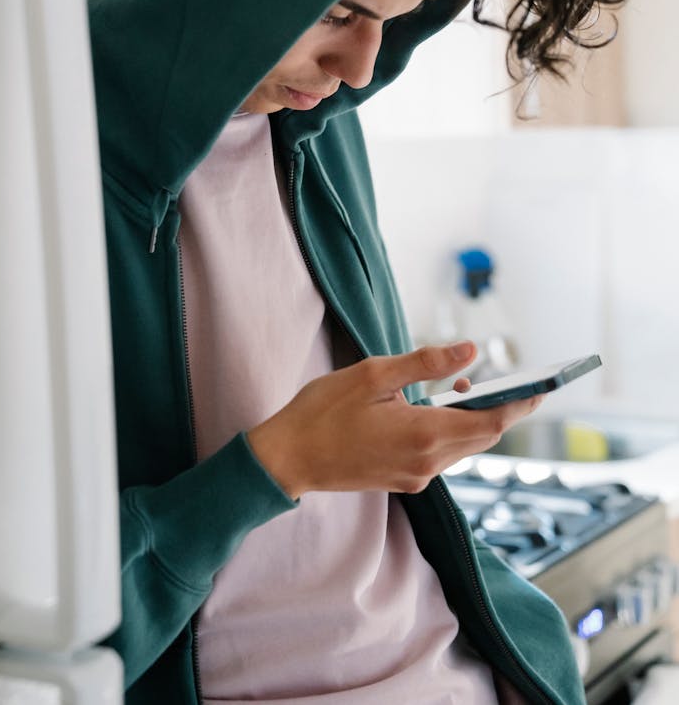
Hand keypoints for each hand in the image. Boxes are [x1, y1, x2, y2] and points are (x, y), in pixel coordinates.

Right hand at [247, 343, 542, 499]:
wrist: (288, 458)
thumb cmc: (324, 411)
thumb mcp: (374, 374)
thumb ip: (426, 364)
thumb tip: (470, 351)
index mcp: (424, 434)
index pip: (492, 422)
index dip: (521, 404)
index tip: (543, 387)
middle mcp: (427, 462)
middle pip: (482, 437)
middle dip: (500, 408)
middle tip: (509, 378)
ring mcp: (415, 476)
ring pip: (463, 446)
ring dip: (471, 418)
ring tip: (460, 385)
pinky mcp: (403, 480)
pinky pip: (441, 454)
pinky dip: (449, 430)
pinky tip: (432, 408)